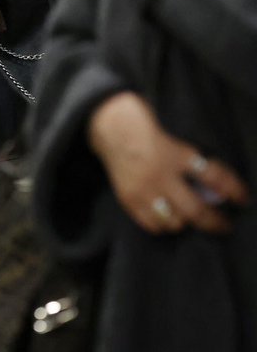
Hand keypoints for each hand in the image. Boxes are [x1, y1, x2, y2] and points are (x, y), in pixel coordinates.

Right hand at [86, 91, 247, 233]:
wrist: (109, 126)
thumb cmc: (143, 126)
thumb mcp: (171, 137)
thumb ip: (187, 160)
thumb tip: (209, 186)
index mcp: (175, 154)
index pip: (213, 176)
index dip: (232, 189)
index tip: (243, 198)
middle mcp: (161, 175)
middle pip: (196, 209)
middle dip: (215, 221)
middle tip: (224, 226)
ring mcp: (144, 190)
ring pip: (174, 221)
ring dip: (186, 222)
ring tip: (191, 219)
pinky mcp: (129, 199)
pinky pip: (152, 223)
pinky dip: (163, 225)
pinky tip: (167, 219)